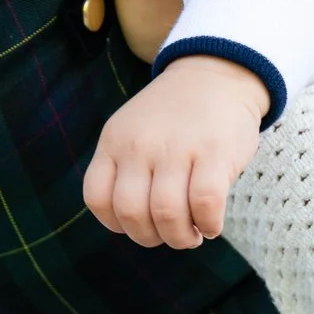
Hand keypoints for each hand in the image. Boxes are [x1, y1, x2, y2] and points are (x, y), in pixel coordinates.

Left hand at [83, 56, 267, 248]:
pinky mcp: (215, 154)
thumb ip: (124, 170)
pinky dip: (209, 225)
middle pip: (131, 213)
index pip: (96, 198)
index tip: (137, 224)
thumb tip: (133, 227)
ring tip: (192, 234)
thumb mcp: (132, 131)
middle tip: (169, 234)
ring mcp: (177, 148)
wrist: (216, 74)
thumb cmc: (173, 117)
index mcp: (114, 141)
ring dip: (180, 238)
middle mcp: (140, 145)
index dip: (115, 224)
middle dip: (150, 238)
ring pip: (167, 215)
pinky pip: (205, 205)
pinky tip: (212, 224)